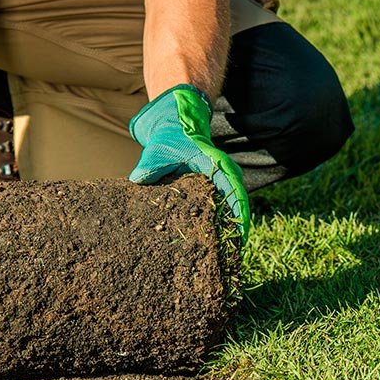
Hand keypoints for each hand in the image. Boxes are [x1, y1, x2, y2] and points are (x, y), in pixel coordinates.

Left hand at [128, 85, 249, 241]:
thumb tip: (136, 180)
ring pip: (228, 208)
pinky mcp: (210, 189)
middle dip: (236, 229)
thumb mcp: (159, 150)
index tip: (242, 236)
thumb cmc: (170, 136)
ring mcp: (218, 183)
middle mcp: (222, 176)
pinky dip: (217, 223)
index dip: (240, 214)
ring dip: (227, 228)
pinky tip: (209, 241)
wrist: (175, 124)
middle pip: (236, 205)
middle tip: (232, 255)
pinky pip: (219, 207)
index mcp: (216, 165)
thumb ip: (150, 166)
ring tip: (224, 253)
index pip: (234, 190)